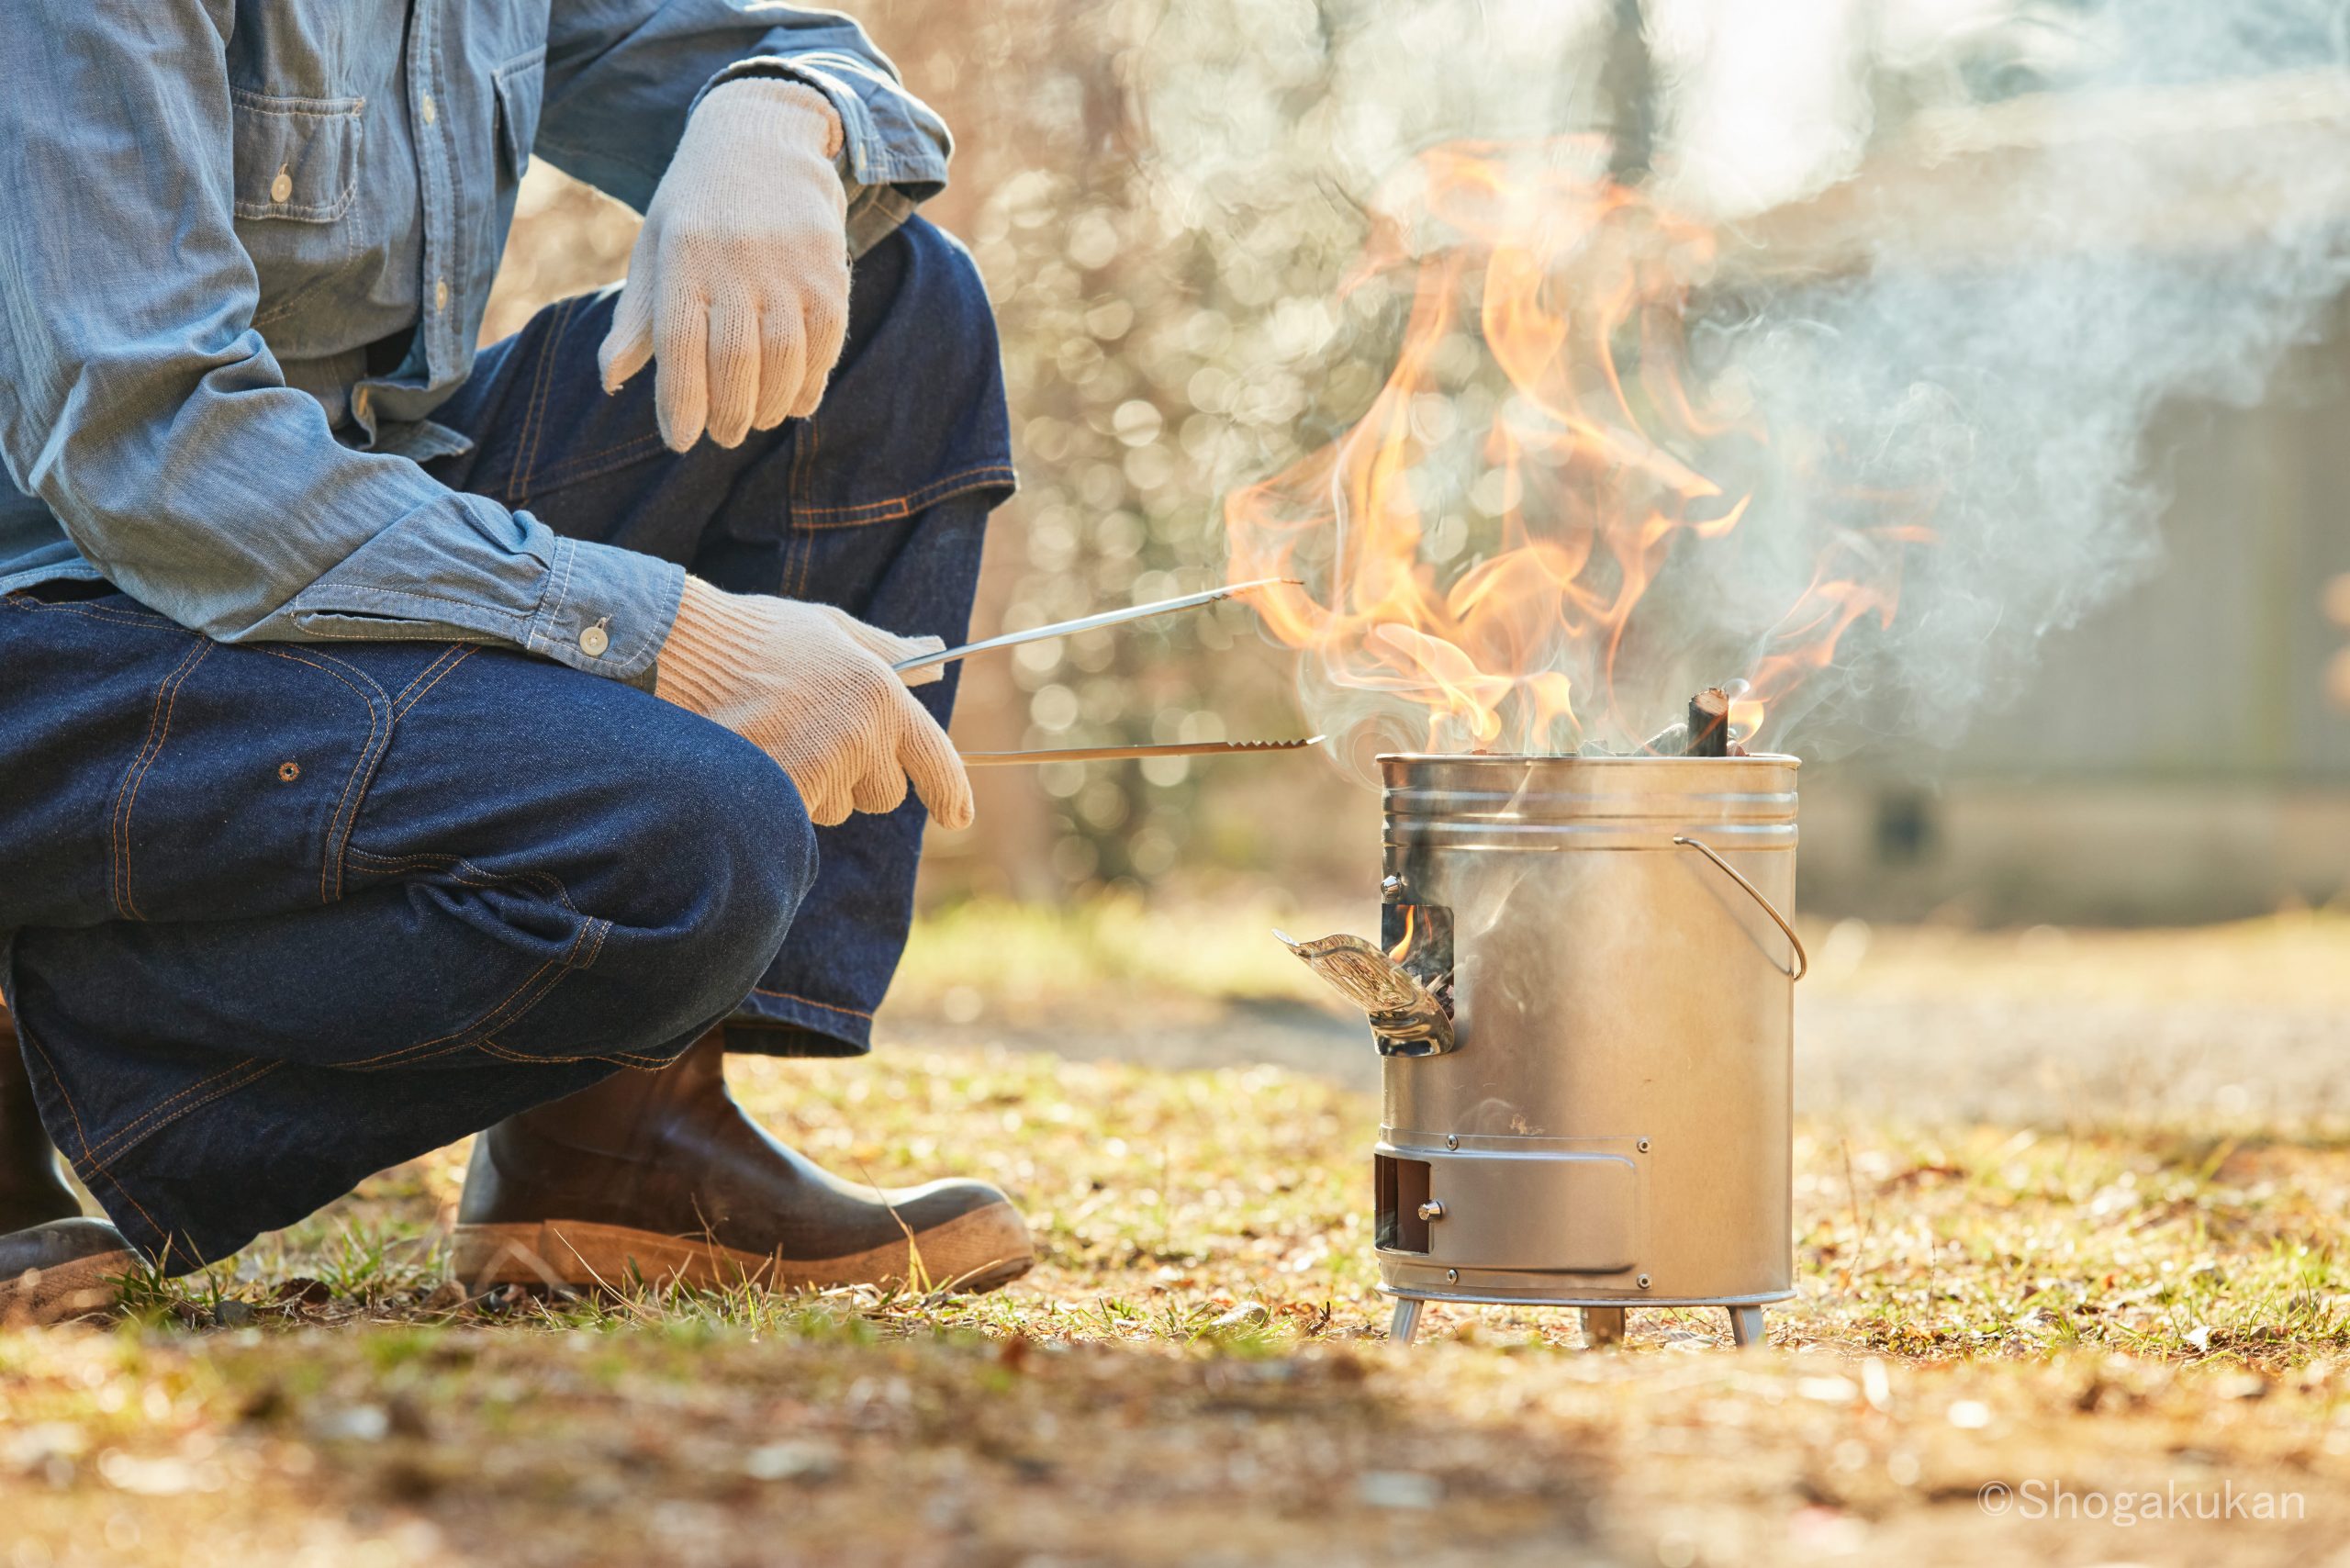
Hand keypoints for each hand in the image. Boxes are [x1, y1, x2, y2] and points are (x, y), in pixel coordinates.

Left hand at [599, 79, 850, 451]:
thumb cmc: (698, 208)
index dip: (681, 402)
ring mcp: (788, 265)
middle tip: (723, 437)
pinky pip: (824, 344)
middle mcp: (736, 259)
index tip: (680, 440)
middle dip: (727, 414)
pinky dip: (810, 383)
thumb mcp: (656, 246)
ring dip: (768, 405)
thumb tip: (611, 379)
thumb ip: (637, 315)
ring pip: (783, 359)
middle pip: (734, 361)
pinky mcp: (829, 272)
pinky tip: (794, 402)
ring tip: (754, 421)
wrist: (764, 138)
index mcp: (683, 254)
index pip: (678, 345)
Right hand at [654, 577, 972, 829]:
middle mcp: (862, 734)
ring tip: (772, 737)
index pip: (935, 760)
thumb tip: (936, 656)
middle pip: (884, 795)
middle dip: (856, 777)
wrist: (679, 651)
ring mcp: (822, 768)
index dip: (950, 793)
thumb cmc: (755, 636)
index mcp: (882, 693)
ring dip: (814, 787)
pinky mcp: (784, 795)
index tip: (956, 817)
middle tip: (810, 733)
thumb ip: (889, 650)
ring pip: (837, 809)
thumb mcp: (831, 629)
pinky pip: (801, 820)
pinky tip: (757, 760)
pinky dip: (783, 801)